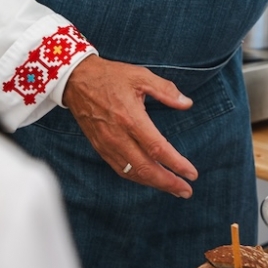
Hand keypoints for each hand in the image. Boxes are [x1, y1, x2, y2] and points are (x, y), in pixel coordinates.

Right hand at [62, 55, 197, 196]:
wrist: (76, 81)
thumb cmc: (110, 76)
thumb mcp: (141, 76)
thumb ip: (166, 90)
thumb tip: (187, 103)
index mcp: (130, 118)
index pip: (157, 148)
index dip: (176, 164)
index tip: (192, 173)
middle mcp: (118, 136)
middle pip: (145, 168)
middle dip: (168, 182)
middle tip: (187, 191)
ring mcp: (107, 144)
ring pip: (132, 173)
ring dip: (154, 184)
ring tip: (174, 188)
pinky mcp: (100, 147)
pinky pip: (120, 169)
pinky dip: (137, 178)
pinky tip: (150, 179)